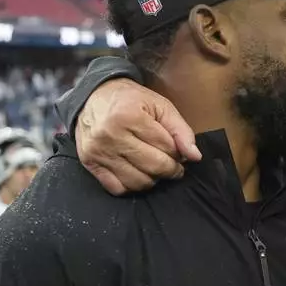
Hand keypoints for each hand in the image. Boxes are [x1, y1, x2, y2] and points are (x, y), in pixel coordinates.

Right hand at [75, 78, 200, 194]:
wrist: (92, 97)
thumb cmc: (130, 101)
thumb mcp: (160, 106)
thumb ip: (181, 130)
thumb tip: (195, 156)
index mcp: (130, 117)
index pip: (167, 147)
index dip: (179, 152)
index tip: (178, 150)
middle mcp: (111, 135)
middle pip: (154, 167)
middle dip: (171, 169)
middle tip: (172, 164)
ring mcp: (98, 151)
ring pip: (138, 181)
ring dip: (153, 179)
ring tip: (154, 167)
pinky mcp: (90, 163)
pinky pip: (118, 188)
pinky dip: (132, 185)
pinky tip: (137, 173)